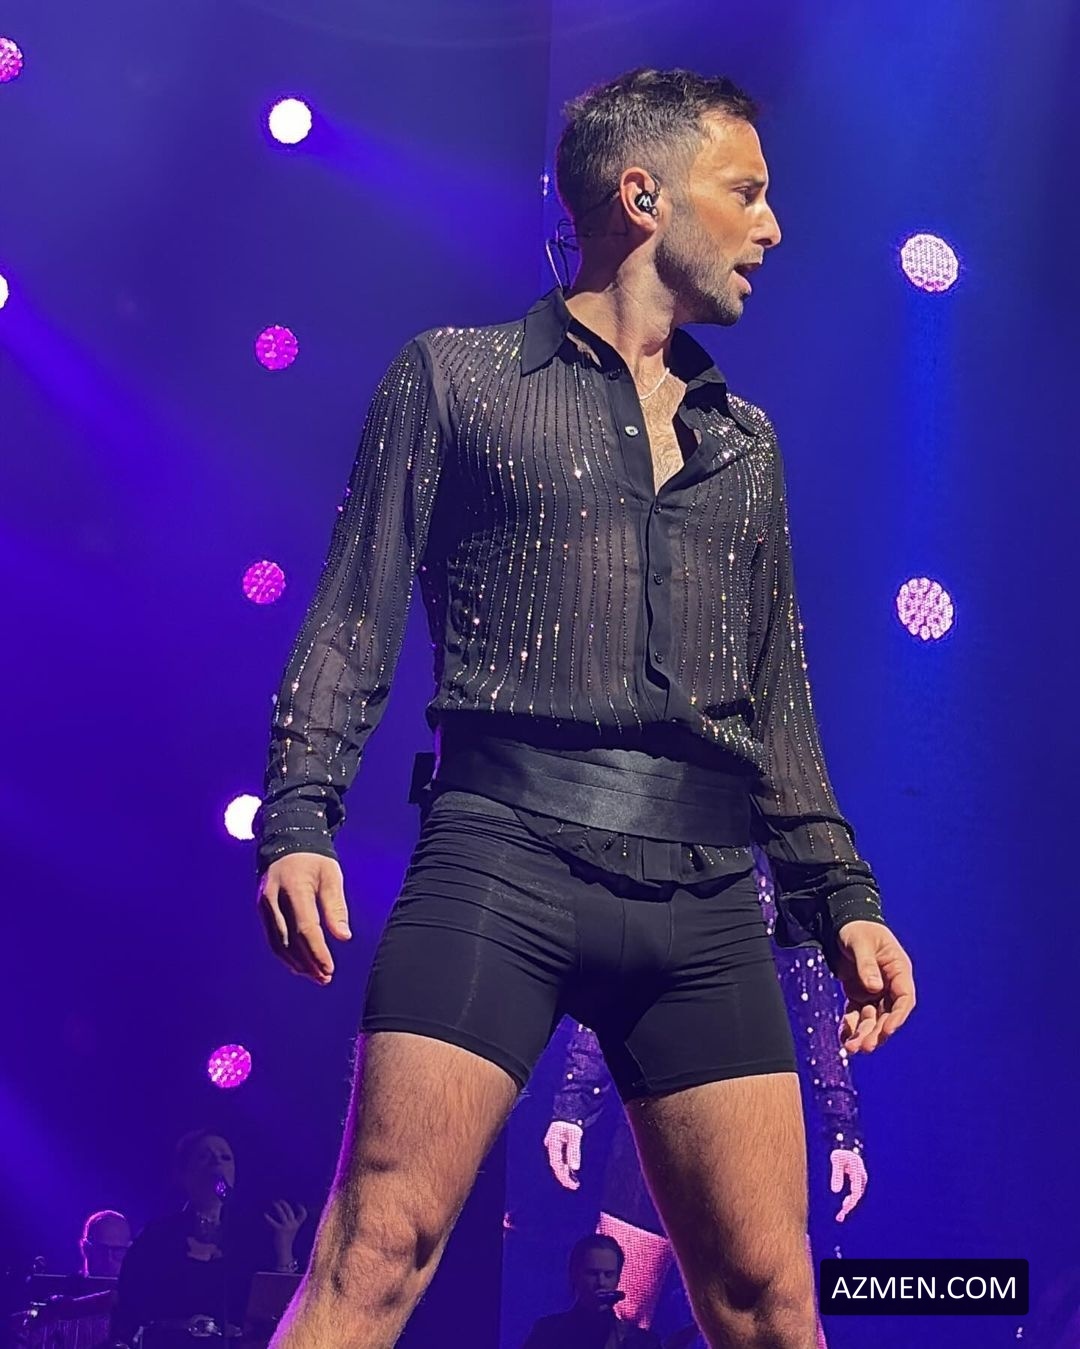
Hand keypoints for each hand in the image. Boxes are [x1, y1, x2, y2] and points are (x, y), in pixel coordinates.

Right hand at [257, 853, 350, 984]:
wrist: (286, 843)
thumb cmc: (314, 861)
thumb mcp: (331, 876)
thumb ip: (336, 906)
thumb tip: (344, 937)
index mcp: (294, 888)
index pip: (305, 928)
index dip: (317, 952)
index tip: (329, 968)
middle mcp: (273, 899)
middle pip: (290, 940)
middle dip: (308, 963)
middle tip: (325, 978)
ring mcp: (263, 905)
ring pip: (278, 943)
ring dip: (296, 963)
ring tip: (315, 976)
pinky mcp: (261, 910)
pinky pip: (272, 937)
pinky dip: (285, 954)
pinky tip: (299, 965)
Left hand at [264, 1199, 307, 1259]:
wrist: (283, 1253)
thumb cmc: (286, 1243)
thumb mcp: (291, 1232)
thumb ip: (291, 1225)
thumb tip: (285, 1216)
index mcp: (297, 1225)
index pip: (303, 1214)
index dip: (301, 1208)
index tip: (297, 1203)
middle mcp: (293, 1225)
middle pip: (290, 1211)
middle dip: (284, 1204)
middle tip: (279, 1201)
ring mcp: (287, 1227)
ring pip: (283, 1213)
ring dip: (278, 1207)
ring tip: (274, 1203)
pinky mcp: (279, 1230)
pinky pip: (273, 1221)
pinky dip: (268, 1218)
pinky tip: (265, 1215)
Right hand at [544, 1121, 582, 1189]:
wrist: (567, 1110)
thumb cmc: (571, 1122)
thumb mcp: (574, 1135)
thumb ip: (573, 1151)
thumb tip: (574, 1168)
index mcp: (553, 1143)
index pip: (556, 1165)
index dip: (563, 1176)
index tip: (572, 1184)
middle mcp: (550, 1146)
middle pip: (555, 1166)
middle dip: (564, 1177)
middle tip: (574, 1185)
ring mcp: (553, 1145)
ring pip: (557, 1163)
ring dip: (564, 1172)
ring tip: (573, 1181)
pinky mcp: (557, 1145)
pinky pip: (559, 1159)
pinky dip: (564, 1166)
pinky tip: (570, 1170)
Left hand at [829, 1148, 867, 1221]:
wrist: (847, 1146)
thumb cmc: (841, 1153)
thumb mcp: (836, 1160)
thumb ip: (836, 1175)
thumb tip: (835, 1191)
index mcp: (858, 1172)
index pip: (856, 1191)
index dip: (851, 1202)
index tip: (844, 1209)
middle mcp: (861, 1178)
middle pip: (857, 1196)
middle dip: (849, 1206)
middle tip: (840, 1216)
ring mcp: (860, 1180)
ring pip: (856, 1196)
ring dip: (849, 1205)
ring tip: (840, 1216)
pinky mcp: (857, 1181)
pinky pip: (854, 1193)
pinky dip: (849, 1201)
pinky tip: (843, 1207)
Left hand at [834, 921, 915, 1052]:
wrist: (842, 922)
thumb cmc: (857, 928)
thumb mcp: (861, 942)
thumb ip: (867, 965)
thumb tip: (875, 988)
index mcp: (898, 970)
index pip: (904, 998)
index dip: (898, 1016)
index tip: (888, 1030)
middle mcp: (889, 984)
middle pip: (887, 1014)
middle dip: (876, 1032)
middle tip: (864, 1047)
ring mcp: (874, 990)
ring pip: (872, 1018)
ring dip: (863, 1034)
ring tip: (851, 1049)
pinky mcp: (859, 993)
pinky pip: (857, 1013)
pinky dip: (850, 1026)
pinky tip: (844, 1039)